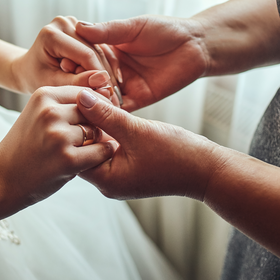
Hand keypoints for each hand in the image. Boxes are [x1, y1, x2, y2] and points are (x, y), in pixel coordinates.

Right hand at [0, 86, 115, 205]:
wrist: (0, 180)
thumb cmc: (25, 147)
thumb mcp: (39, 115)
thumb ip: (66, 105)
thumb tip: (105, 96)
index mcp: (43, 95)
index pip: (85, 93)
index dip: (92, 108)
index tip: (87, 123)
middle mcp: (50, 112)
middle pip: (93, 112)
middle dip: (93, 126)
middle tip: (78, 142)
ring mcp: (58, 136)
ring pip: (97, 132)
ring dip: (94, 143)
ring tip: (74, 152)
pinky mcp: (67, 159)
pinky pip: (100, 152)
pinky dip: (99, 157)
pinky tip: (86, 162)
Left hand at [10, 16, 120, 105]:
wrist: (28, 67)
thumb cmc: (35, 77)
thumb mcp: (52, 84)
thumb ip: (76, 82)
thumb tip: (103, 81)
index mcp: (52, 34)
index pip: (85, 55)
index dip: (100, 77)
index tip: (110, 96)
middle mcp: (64, 23)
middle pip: (94, 51)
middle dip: (105, 76)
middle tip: (116, 100)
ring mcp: (74, 22)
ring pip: (100, 49)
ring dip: (107, 72)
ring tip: (114, 94)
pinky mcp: (82, 27)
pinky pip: (98, 48)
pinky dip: (104, 65)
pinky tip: (110, 83)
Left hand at [74, 89, 215, 200]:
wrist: (208, 170)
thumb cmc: (177, 154)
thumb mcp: (137, 130)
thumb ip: (106, 115)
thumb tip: (80, 97)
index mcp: (106, 180)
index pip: (73, 152)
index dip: (71, 126)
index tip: (72, 102)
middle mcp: (108, 182)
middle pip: (83, 149)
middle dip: (82, 124)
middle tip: (80, 97)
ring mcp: (119, 176)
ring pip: (98, 146)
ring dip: (97, 124)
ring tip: (95, 99)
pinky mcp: (130, 167)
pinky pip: (112, 146)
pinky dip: (110, 130)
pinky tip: (110, 108)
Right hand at [75, 15, 208, 110]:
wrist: (197, 45)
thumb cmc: (167, 29)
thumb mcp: (134, 27)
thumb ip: (108, 31)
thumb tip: (79, 27)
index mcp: (108, 50)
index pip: (84, 59)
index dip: (73, 62)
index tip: (62, 65)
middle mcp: (113, 69)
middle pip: (90, 80)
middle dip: (81, 85)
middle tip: (71, 89)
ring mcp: (125, 86)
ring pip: (102, 97)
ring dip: (93, 100)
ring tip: (82, 103)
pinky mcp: (139, 100)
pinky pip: (121, 110)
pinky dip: (111, 112)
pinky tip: (100, 113)